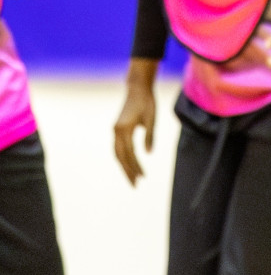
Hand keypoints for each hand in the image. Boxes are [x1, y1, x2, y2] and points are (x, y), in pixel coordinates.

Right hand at [113, 59, 157, 185]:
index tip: (142, 178)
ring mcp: (115, 130)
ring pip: (117, 153)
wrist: (137, 89)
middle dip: (127, 171)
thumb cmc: (147, 103)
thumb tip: (148, 154)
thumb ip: (149, 136)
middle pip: (120, 156)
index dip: (135, 166)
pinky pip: (118, 147)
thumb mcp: (151, 119)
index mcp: (124, 129)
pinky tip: (129, 165)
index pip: (129, 153)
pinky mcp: (117, 129)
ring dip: (124, 166)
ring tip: (133, 178)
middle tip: (135, 185)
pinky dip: (123, 158)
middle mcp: (116, 131)